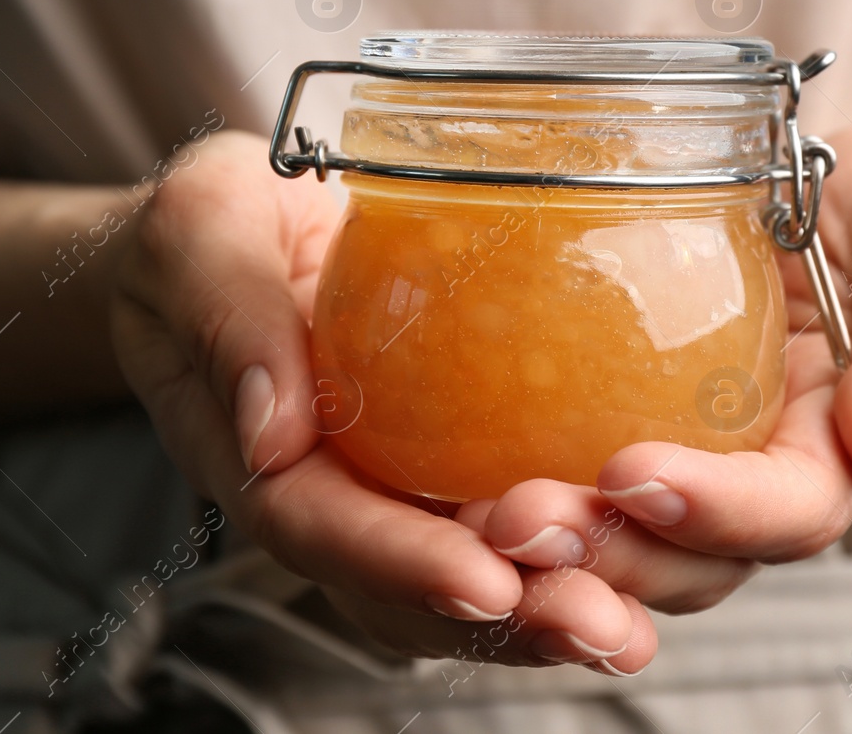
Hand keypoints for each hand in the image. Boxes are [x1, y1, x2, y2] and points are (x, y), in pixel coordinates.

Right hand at [109, 131, 656, 671]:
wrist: (234, 230)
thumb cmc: (212, 226)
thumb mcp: (200, 229)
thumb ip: (227, 316)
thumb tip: (270, 428)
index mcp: (259, 452)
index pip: (323, 530)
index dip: (401, 565)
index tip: (484, 580)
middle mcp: (333, 495)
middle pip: (410, 592)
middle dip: (507, 621)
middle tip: (601, 625)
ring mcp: (394, 489)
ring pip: (471, 582)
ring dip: (555, 607)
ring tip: (632, 623)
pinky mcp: (448, 463)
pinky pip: (510, 529)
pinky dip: (580, 554)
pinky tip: (652, 551)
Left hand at [476, 124, 851, 610]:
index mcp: (841, 451)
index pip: (788, 510)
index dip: (714, 508)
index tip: (634, 471)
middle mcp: (764, 478)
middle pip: (693, 556)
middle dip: (610, 553)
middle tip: (519, 521)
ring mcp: (700, 460)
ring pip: (631, 543)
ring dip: (558, 543)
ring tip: (477, 516)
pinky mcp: (639, 423)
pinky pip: (587, 481)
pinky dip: (529, 490)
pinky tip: (455, 479)